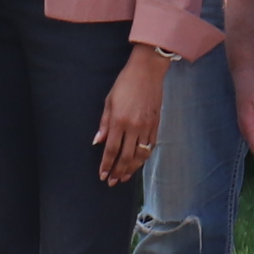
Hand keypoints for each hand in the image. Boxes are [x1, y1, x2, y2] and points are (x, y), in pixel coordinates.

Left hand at [94, 50, 165, 185]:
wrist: (147, 72)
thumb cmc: (124, 84)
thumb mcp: (109, 101)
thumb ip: (104, 123)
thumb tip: (97, 141)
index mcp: (119, 121)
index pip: (111, 149)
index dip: (106, 165)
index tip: (102, 175)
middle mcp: (133, 127)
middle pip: (125, 156)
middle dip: (118, 171)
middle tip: (112, 182)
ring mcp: (147, 127)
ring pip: (140, 155)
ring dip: (131, 168)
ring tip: (124, 177)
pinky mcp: (156, 124)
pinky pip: (150, 146)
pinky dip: (144, 157)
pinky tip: (138, 163)